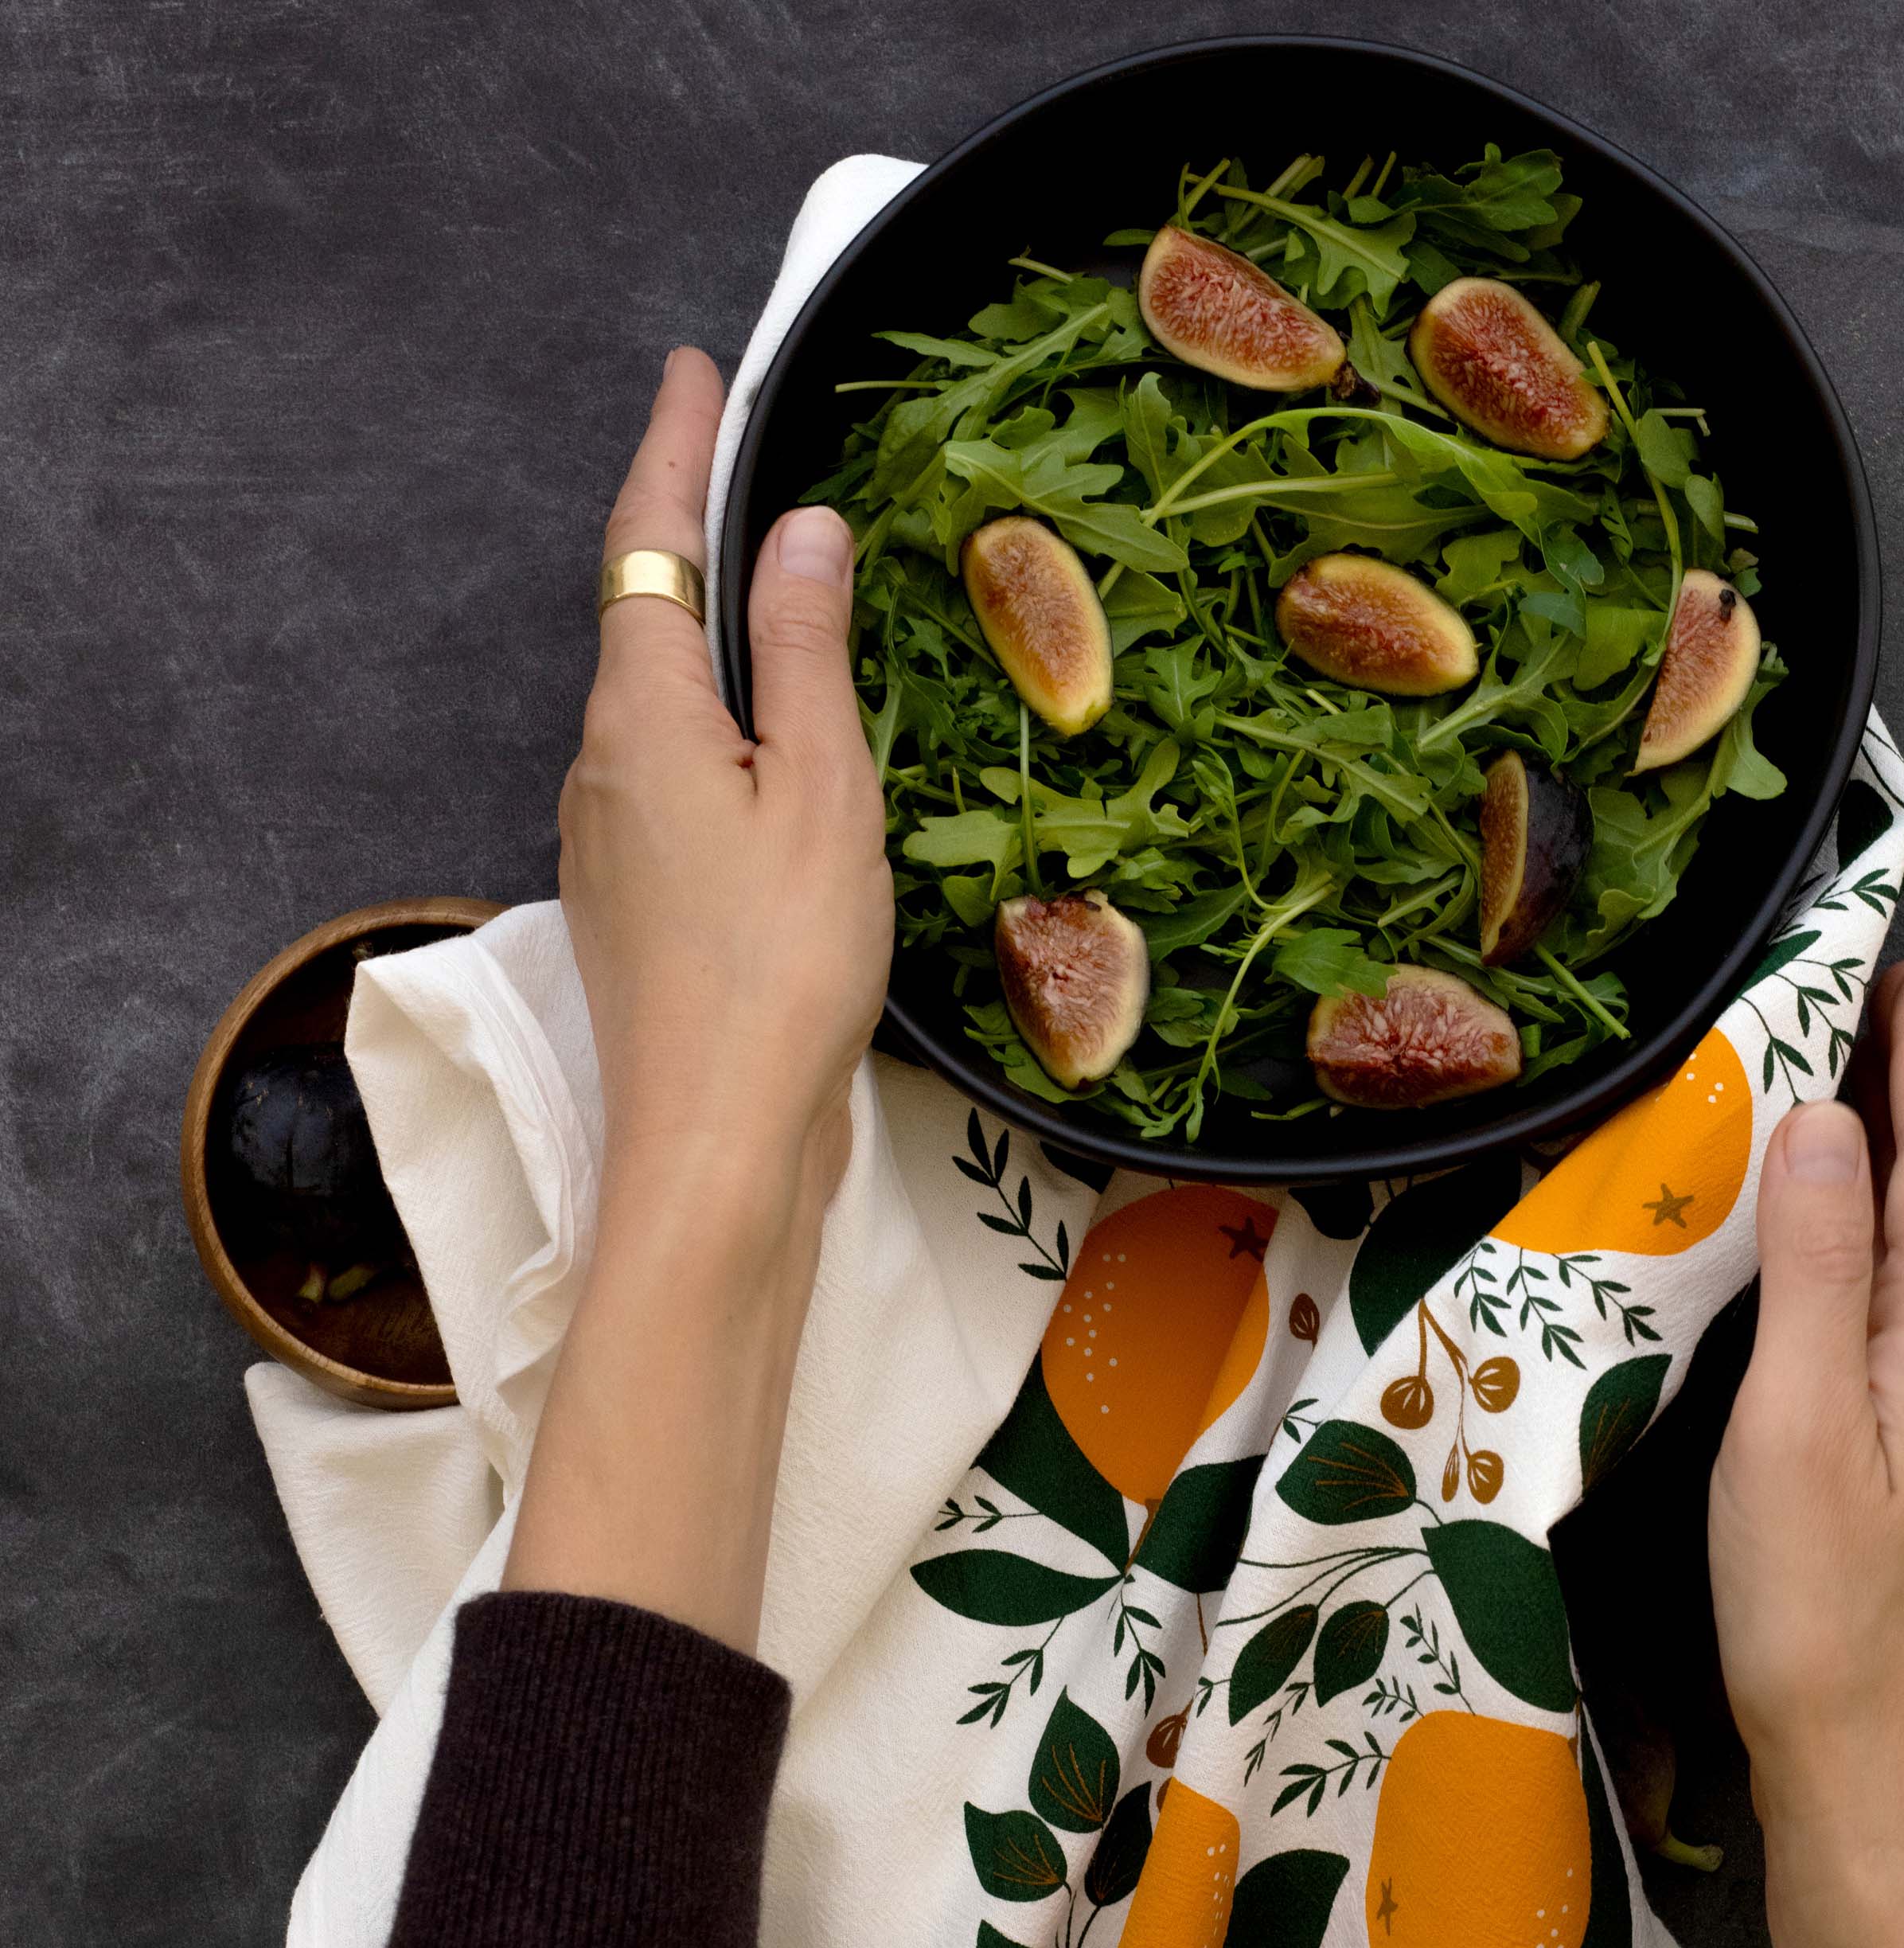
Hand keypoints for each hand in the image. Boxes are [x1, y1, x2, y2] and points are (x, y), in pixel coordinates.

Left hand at [560, 345, 890, 1224]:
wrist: (716, 1142)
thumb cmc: (782, 969)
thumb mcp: (822, 794)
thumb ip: (805, 655)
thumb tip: (799, 528)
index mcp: (642, 715)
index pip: (646, 543)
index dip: (669, 446)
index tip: (689, 367)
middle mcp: (600, 763)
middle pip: (641, 615)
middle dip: (686, 530)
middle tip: (741, 455)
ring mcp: (608, 837)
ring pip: (657, 700)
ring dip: (707, 635)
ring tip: (774, 592)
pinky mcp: (634, 898)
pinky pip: (671, 771)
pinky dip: (716, 722)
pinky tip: (770, 746)